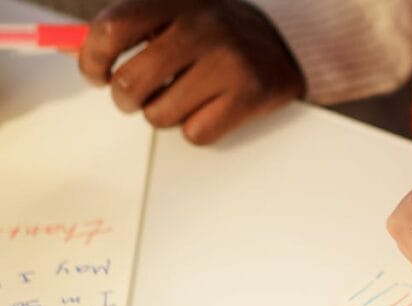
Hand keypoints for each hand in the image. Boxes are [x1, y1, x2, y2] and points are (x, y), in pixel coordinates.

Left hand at [79, 0, 303, 143]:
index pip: (111, 31)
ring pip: (160, 114)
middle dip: (125, 98)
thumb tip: (69, 48)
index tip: (96, 73)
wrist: (287, 42)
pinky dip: (197, 128)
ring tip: (180, 99)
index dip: (92, 60)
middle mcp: (202, 27)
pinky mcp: (250, 96)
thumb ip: (129, 29)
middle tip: (135, 96)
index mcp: (177, 1)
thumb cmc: (219, 32)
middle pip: (132, 82)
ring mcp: (229, 63)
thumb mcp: (175, 14)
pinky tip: (210, 109)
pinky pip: (196, 133)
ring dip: (163, 114)